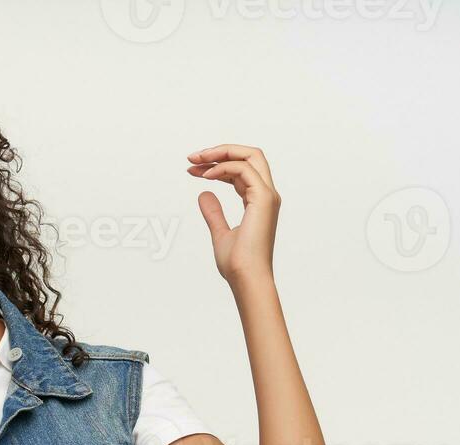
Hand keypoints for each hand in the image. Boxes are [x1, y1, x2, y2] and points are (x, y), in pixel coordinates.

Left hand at [187, 144, 279, 284]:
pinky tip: (206, 176)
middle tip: (193, 157)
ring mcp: (267, 196)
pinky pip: (244, 170)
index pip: (241, 170)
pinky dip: (223, 168)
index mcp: (258, 201)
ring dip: (220, 154)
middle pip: (250, 155)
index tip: (192, 169)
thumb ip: (213, 213)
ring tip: (195, 161)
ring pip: (250, 156)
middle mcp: (266, 195)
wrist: (246, 279)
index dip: (217, 165)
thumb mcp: (220, 233)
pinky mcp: (263, 199)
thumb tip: (203, 194)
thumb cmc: (237, 263)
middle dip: (221, 150)